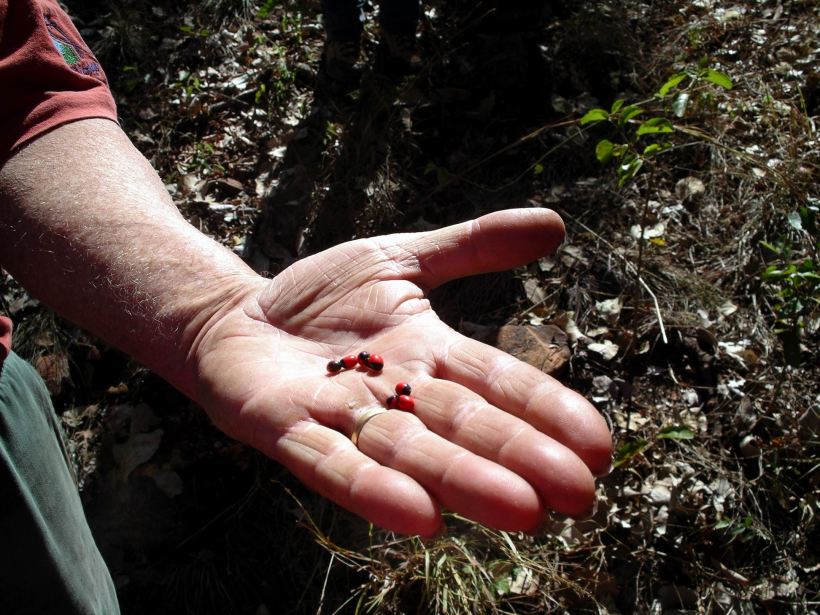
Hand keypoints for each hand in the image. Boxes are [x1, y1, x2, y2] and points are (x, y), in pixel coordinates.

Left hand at [191, 209, 611, 535]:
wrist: (239, 315)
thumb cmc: (322, 297)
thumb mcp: (400, 256)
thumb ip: (472, 246)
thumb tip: (556, 224)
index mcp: (427, 353)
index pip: (497, 381)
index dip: (546, 410)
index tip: (600, 446)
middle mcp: (394, 393)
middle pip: (464, 425)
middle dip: (520, 458)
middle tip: (580, 498)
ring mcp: (341, 415)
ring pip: (410, 451)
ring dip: (462, 481)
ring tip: (521, 512)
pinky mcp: (286, 428)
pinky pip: (331, 463)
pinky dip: (372, 489)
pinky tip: (419, 518)